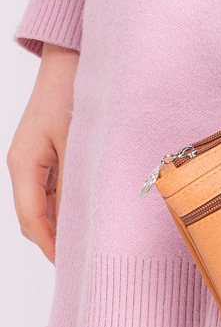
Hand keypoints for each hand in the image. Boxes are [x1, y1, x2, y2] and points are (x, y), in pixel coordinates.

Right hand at [7, 42, 77, 263]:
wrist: (74, 61)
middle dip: (56, 240)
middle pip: (35, 217)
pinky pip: (55, 190)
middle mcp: (25, 166)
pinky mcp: (50, 154)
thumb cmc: (74, 95)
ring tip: (91, 242)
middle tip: (86, 260)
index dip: (50, 245)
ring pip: (45, 206)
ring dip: (63, 224)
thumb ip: (75, 182)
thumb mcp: (77, 143)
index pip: (32, 219)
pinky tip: (91, 213)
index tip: (70, 265)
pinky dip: (69, 205)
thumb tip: (79, 221)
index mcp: (23, 164)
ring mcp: (36, 161)